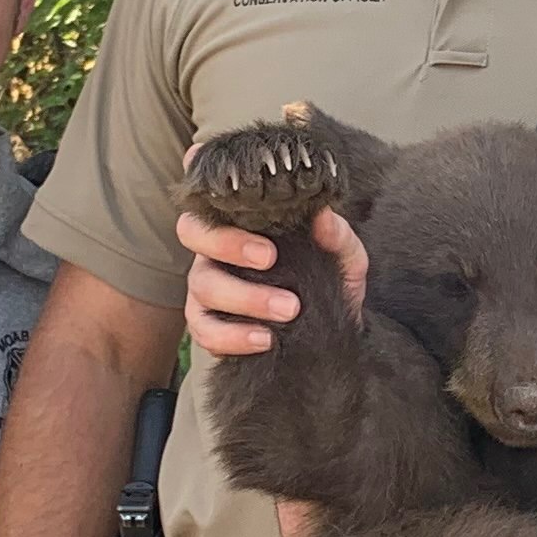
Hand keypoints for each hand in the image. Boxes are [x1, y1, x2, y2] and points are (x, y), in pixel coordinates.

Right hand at [178, 203, 366, 356]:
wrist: (332, 337)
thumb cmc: (329, 284)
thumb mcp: (344, 258)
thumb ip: (338, 236)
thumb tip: (324, 217)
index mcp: (242, 223)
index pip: (213, 197)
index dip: (214, 197)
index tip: (255, 223)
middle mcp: (216, 250)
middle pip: (192, 233)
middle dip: (228, 244)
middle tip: (270, 259)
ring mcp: (207, 288)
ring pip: (202, 285)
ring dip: (245, 298)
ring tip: (288, 309)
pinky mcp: (208, 327)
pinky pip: (204, 331)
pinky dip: (233, 336)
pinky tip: (266, 339)